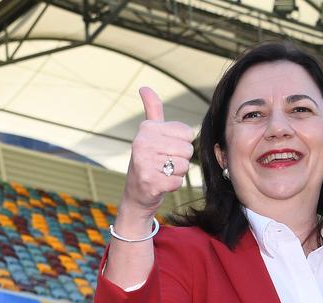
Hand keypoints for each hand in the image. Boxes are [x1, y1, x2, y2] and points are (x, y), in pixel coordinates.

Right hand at [120, 87, 194, 222]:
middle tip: (164, 164)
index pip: (187, 133)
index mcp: (146, 129)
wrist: (136, 194)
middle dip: (180, 160)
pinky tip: (160, 184)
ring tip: (161, 173)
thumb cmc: (147, 161)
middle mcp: (142, 143)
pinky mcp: (150, 183)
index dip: (181, 144)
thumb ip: (152, 110)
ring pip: (184, 166)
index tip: (165, 149)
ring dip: (176, 173)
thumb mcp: (149, 134)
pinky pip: (178, 182)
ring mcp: (144, 164)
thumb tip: (144, 87)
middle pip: (187, 150)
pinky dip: (173, 186)